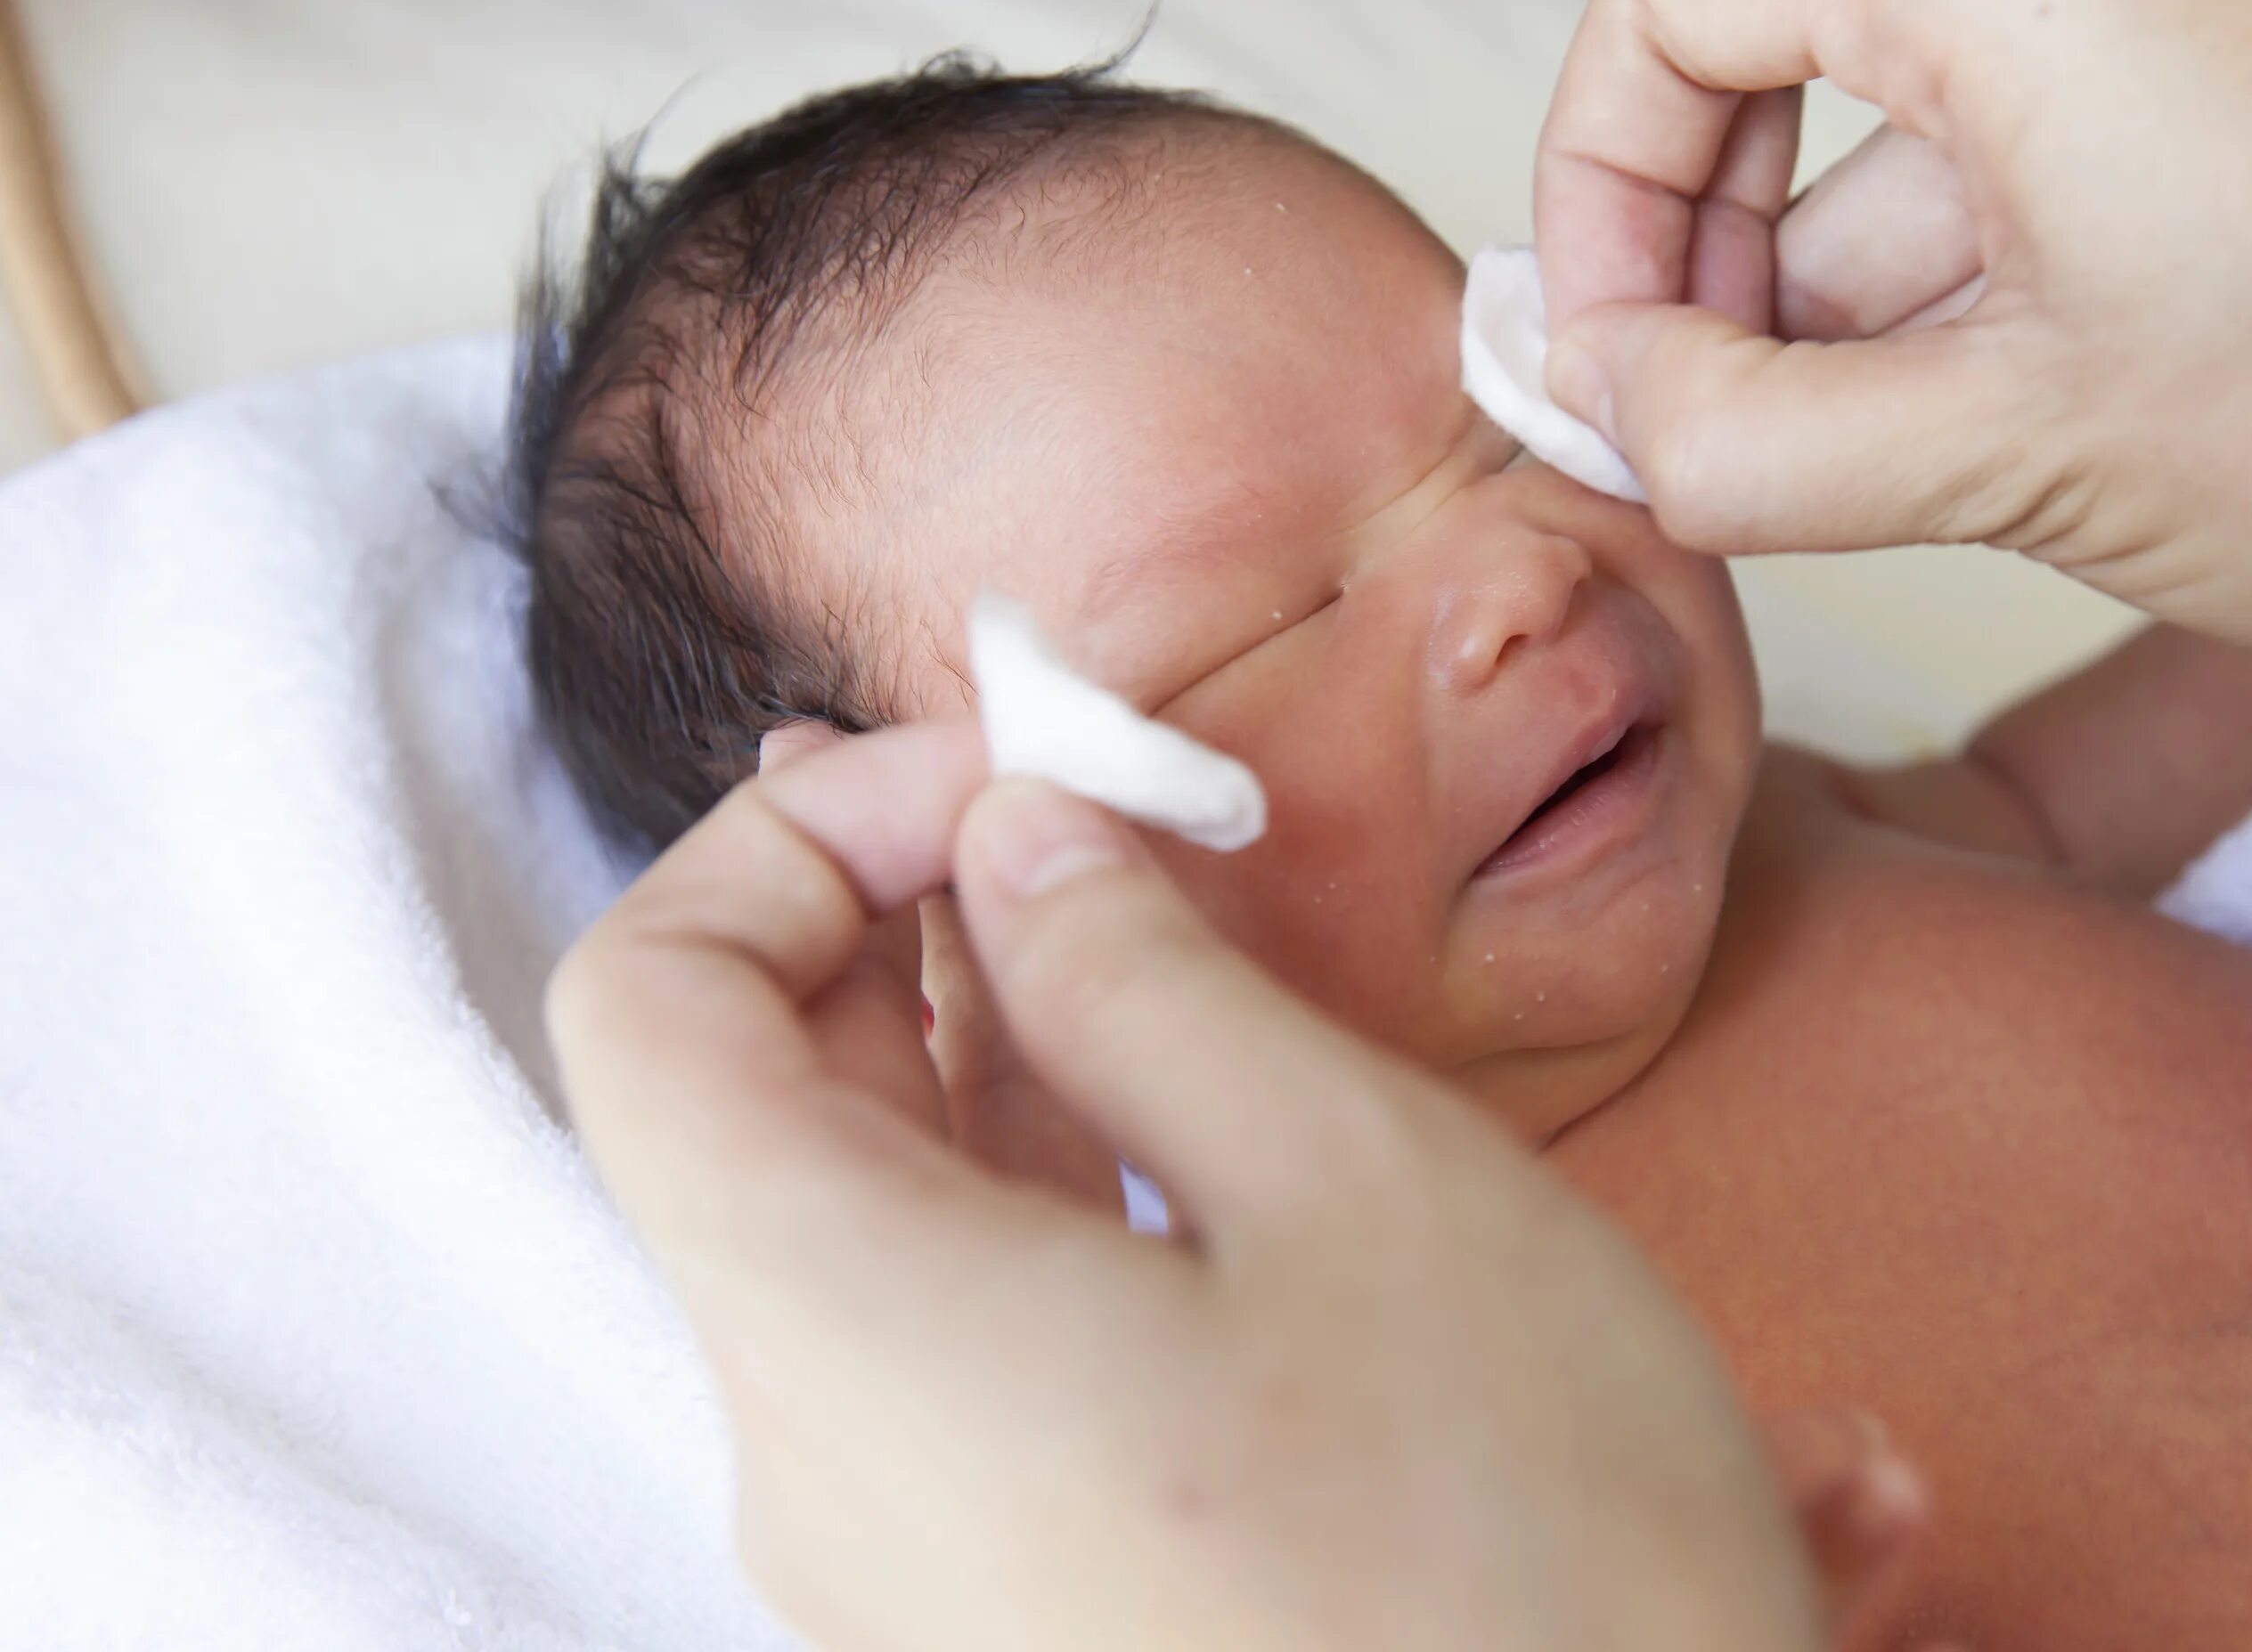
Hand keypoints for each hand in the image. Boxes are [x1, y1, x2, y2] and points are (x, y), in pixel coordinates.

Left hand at [549, 722, 1929, 1651]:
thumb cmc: (1507, 1563)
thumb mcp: (1356, 1188)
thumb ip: (1144, 979)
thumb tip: (1022, 839)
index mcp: (853, 1329)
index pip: (645, 1006)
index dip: (793, 842)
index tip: (999, 782)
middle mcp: (831, 1464)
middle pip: (772, 1117)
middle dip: (921, 924)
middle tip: (1088, 808)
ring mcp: (916, 1563)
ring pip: (903, 1240)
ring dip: (1030, 1066)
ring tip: (1192, 946)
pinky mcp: (1018, 1611)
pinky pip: (997, 1365)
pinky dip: (1094, 1221)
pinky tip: (1272, 1167)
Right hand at [1536, 0, 2251, 681]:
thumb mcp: (2014, 458)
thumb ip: (1744, 439)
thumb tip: (1598, 403)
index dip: (1599, 178)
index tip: (1614, 351)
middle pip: (1766, 29)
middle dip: (1700, 243)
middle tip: (1688, 413)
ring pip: (1883, 114)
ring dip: (1821, 296)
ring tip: (1834, 462)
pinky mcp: (2219, 53)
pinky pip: (1998, 138)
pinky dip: (1936, 277)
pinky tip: (1944, 423)